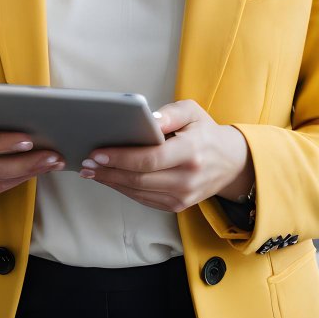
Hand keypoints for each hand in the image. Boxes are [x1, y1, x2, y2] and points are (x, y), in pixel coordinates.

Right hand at [0, 112, 64, 199]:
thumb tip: (19, 99)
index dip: (3, 142)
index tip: (29, 138)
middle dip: (26, 161)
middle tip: (53, 153)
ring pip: (0, 179)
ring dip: (31, 170)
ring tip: (55, 161)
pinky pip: (1, 187)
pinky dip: (23, 178)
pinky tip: (41, 168)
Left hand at [79, 99, 252, 212]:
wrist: (231, 163)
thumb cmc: (206, 132)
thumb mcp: (193, 112)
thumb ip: (170, 113)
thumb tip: (147, 118)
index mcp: (191, 152)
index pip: (150, 159)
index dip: (121, 157)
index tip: (98, 152)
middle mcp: (187, 178)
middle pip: (140, 178)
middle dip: (109, 171)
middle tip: (86, 162)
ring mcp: (183, 196)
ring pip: (139, 192)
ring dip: (112, 182)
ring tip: (91, 171)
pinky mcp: (178, 205)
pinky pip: (145, 199)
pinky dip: (124, 189)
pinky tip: (110, 178)